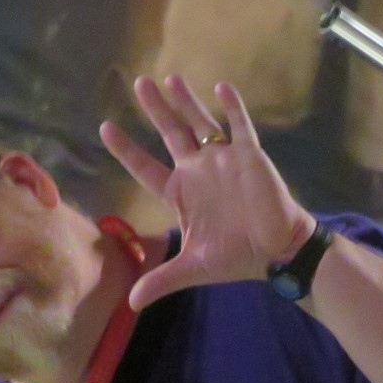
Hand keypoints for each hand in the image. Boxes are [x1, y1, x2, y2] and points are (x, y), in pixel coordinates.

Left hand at [100, 75, 314, 311]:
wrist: (277, 250)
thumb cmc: (237, 257)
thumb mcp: (194, 268)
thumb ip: (162, 279)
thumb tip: (131, 304)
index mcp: (181, 193)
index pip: (145, 167)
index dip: (126, 149)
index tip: (105, 127)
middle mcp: (199, 171)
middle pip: (171, 133)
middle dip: (155, 109)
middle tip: (139, 83)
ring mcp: (224, 160)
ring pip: (200, 123)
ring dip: (186, 101)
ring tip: (170, 78)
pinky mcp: (249, 155)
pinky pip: (239, 126)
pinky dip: (232, 107)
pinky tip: (221, 87)